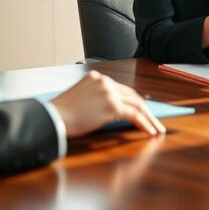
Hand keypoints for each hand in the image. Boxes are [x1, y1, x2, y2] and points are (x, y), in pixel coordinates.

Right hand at [51, 71, 165, 137]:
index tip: (142, 112)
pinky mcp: (111, 105)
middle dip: (146, 110)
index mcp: (96, 77)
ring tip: (157, 129)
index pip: (121, 90)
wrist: (51, 118)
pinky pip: (133, 115)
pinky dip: (144, 124)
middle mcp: (105, 82)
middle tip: (155, 121)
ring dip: (149, 118)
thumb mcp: (80, 100)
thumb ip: (97, 100)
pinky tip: (150, 132)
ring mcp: (109, 92)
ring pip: (137, 104)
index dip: (134, 102)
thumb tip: (114, 113)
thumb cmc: (61, 114)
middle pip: (132, 95)